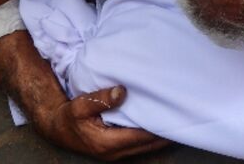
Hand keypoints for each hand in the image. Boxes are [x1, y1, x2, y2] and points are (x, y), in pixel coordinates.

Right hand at [37, 85, 168, 160]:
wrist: (57, 128)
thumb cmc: (69, 117)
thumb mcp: (80, 106)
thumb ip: (101, 99)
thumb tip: (121, 91)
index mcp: (108, 143)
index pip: (143, 137)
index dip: (161, 128)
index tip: (177, 114)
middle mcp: (116, 152)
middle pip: (150, 145)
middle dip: (167, 133)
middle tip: (186, 115)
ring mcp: (117, 152)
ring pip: (147, 146)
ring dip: (161, 135)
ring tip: (178, 118)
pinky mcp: (118, 149)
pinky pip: (141, 144)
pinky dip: (152, 135)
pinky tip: (161, 122)